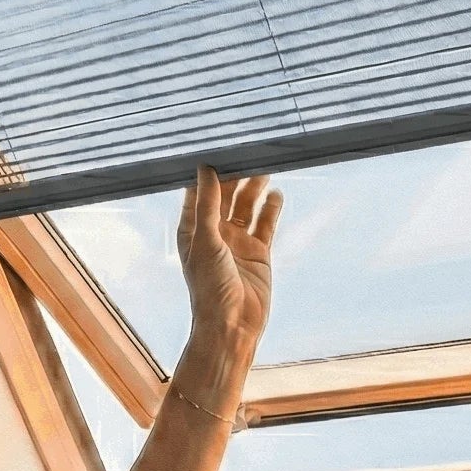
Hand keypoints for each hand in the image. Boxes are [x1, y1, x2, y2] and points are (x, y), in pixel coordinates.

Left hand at [176, 166, 281, 381]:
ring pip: (248, 206)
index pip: (199, 191)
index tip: (218, 145)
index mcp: (193, 229)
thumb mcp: (206, 241)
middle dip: (236, 173)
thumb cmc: (209, 288)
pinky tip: (277, 192)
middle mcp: (214, 232)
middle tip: (250, 149)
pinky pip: (266, 224)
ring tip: (266, 164)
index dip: (208, 170)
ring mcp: (238, 242)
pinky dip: (271, 208)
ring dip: (255, 187)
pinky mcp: (259, 252)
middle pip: (226, 194)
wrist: (233, 326)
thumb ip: (207, 205)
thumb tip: (205, 168)